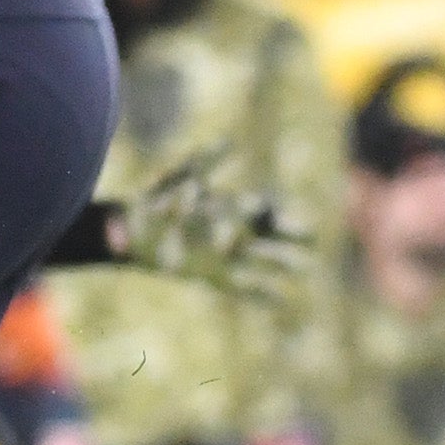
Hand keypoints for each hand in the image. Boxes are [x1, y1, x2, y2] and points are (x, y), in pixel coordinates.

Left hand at [113, 151, 312, 303]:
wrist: (130, 231)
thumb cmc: (157, 201)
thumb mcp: (183, 178)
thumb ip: (207, 163)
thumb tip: (231, 143)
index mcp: (229, 208)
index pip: (264, 211)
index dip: (281, 215)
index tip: (299, 218)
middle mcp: (232, 232)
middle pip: (268, 236)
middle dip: (290, 238)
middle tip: (313, 241)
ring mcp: (223, 256)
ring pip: (259, 261)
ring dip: (280, 265)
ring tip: (303, 269)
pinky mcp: (211, 276)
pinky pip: (240, 288)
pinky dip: (261, 295)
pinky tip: (281, 302)